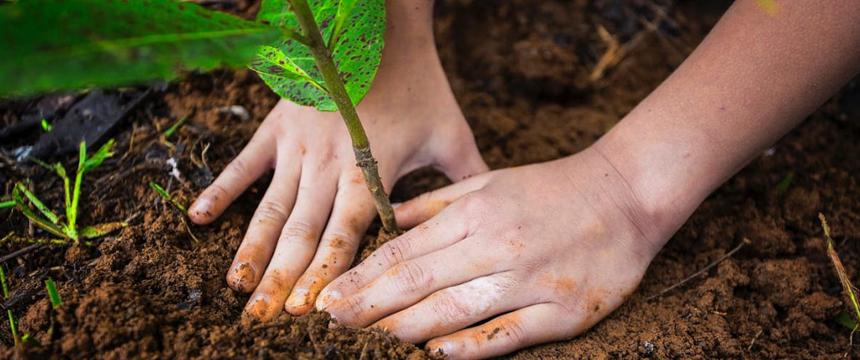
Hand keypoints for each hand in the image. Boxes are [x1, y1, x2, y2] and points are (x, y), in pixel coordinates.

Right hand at [188, 1, 487, 320]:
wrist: (379, 26)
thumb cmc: (419, 80)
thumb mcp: (451, 132)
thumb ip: (467, 179)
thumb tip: (488, 217)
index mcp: (370, 172)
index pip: (345, 237)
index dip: (326, 276)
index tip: (308, 313)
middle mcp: (329, 166)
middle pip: (302, 234)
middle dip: (281, 280)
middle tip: (260, 320)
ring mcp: (298, 147)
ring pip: (271, 209)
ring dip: (252, 250)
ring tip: (235, 287)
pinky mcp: (278, 126)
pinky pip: (244, 164)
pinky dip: (221, 191)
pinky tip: (198, 220)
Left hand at [316, 147, 676, 358]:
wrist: (627, 195)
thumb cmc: (551, 188)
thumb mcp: (490, 181)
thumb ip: (436, 204)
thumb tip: (386, 219)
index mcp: (477, 214)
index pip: (405, 251)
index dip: (363, 276)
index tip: (331, 296)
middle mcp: (498, 246)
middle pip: (419, 284)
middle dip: (369, 306)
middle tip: (332, 323)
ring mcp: (530, 281)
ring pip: (455, 311)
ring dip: (406, 329)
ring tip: (370, 340)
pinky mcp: (562, 312)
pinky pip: (507, 334)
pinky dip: (470, 347)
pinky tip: (436, 354)